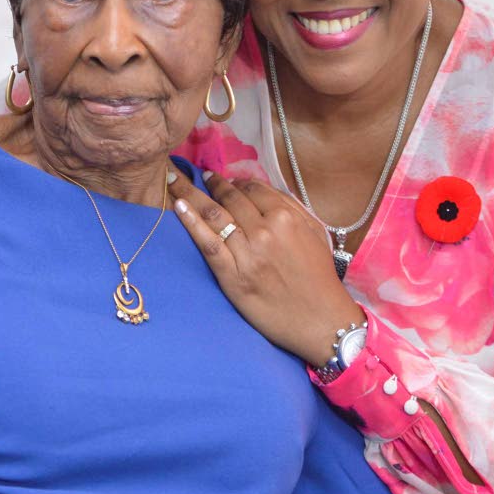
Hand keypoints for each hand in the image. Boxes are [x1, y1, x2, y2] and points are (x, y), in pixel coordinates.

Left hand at [168, 171, 362, 366]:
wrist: (321, 320)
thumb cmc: (319, 277)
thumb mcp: (315, 233)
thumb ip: (291, 207)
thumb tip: (262, 188)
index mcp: (285, 218)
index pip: (252, 188)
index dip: (234, 182)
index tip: (222, 180)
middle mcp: (264, 231)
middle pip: (229, 197)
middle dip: (209, 182)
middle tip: (192, 173)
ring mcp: (246, 254)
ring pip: (214, 215)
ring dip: (189, 193)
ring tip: (172, 180)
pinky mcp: (232, 276)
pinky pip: (207, 244)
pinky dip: (191, 223)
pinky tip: (178, 207)